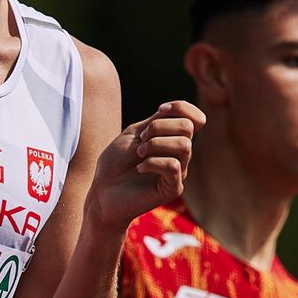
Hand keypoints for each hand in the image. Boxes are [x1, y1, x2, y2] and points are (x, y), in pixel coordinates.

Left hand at [84, 100, 204, 231]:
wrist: (103, 190)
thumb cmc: (116, 161)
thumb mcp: (135, 133)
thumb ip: (157, 121)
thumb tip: (175, 109)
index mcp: (171, 138)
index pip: (195, 118)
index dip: (182, 107)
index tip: (160, 110)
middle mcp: (179, 154)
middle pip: (187, 127)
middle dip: (159, 126)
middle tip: (141, 140)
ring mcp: (178, 171)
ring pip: (184, 145)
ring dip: (155, 144)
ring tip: (139, 153)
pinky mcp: (173, 188)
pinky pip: (174, 166)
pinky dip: (153, 162)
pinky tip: (140, 168)